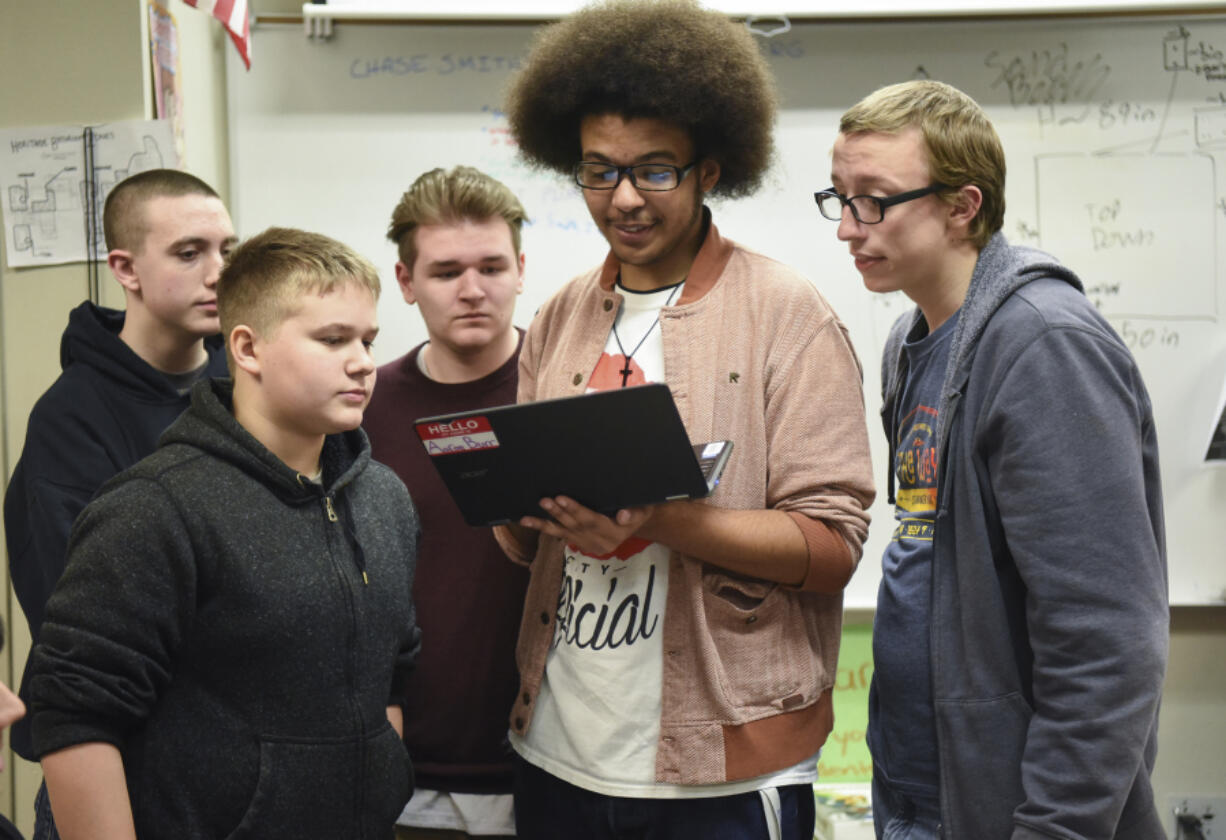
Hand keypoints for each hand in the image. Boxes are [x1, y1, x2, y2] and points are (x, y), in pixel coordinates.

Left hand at [520, 496, 654, 556]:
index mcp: (614, 534)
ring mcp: (589, 545)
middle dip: (558, 514)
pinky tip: (530, 522)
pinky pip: (561, 535)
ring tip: (527, 519)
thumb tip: (622, 515)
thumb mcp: (644, 509)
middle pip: (576, 526)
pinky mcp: (581, 543)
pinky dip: (546, 528)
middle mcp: (600, 543)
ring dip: (545, 524)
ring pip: (564, 533)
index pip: (592, 520)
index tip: (561, 498)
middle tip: (544, 501)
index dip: (575, 510)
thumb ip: (634, 513)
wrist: (639, 522)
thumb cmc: (640, 509)